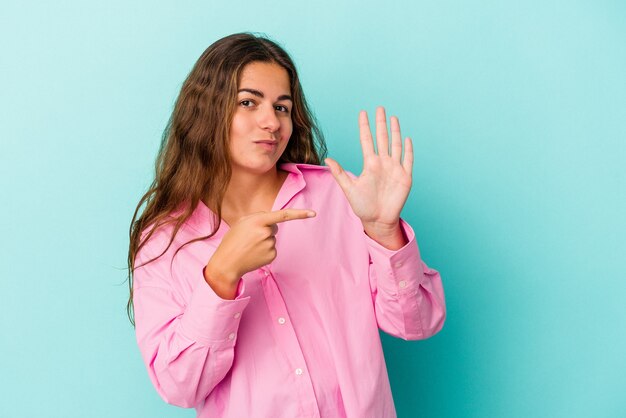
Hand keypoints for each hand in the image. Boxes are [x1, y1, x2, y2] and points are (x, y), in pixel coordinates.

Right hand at [205, 209, 315, 298]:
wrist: (227, 263)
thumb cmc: (233, 240)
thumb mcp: (242, 222)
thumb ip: (258, 217)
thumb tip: (272, 221)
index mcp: (258, 221)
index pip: (283, 215)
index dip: (300, 214)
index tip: (313, 213)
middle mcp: (266, 233)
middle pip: (274, 227)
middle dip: (265, 229)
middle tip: (250, 237)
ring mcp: (270, 245)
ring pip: (272, 239)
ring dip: (263, 241)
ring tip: (249, 246)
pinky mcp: (272, 256)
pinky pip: (272, 249)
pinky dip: (264, 251)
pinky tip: (254, 254)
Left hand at [325, 107, 412, 247]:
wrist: (378, 220)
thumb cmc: (362, 206)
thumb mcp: (349, 189)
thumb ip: (340, 174)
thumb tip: (328, 159)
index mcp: (369, 164)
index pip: (367, 140)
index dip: (365, 127)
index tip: (362, 113)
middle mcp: (383, 163)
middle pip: (382, 138)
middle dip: (381, 123)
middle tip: (380, 108)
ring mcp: (395, 169)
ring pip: (395, 145)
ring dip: (395, 132)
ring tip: (393, 118)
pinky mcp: (405, 177)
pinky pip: (408, 160)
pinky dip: (408, 149)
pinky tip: (407, 138)